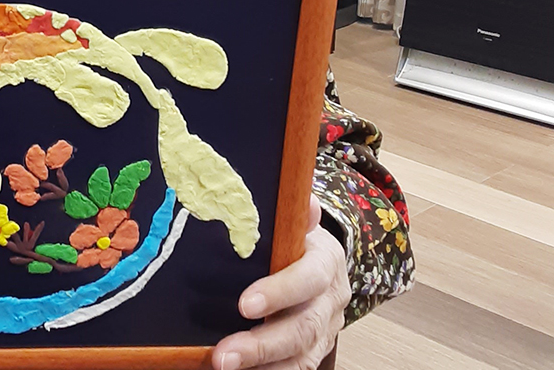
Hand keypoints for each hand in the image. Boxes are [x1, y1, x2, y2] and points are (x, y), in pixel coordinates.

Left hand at [212, 196, 349, 369]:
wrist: (319, 265)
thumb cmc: (296, 242)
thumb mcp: (296, 223)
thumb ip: (297, 215)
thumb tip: (306, 200)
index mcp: (326, 264)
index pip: (309, 279)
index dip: (279, 293)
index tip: (244, 305)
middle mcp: (330, 302)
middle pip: (303, 328)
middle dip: (262, 344)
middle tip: (223, 355)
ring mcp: (325, 331)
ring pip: (300, 356)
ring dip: (262, 365)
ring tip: (223, 365)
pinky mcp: (314, 351)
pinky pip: (296, 368)